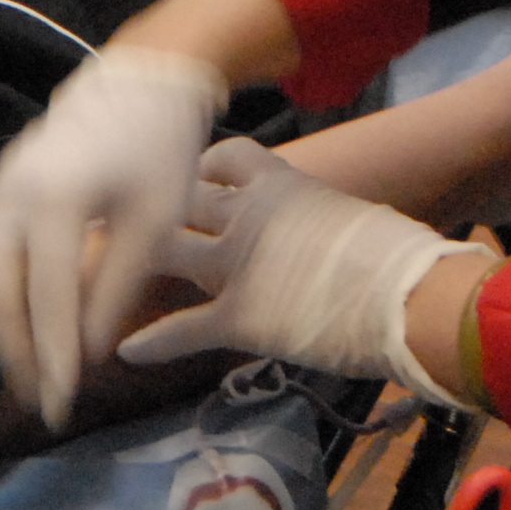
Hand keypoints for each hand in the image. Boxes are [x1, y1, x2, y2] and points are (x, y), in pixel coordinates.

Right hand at [0, 45, 227, 430]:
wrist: (139, 82)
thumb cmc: (159, 149)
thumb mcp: (154, 223)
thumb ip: (116, 289)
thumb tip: (86, 353)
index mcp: (54, 202)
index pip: (47, 298)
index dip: (52, 356)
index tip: (62, 402)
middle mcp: (11, 197)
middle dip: (16, 352)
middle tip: (40, 399)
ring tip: (29, 370)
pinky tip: (18, 324)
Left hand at [117, 140, 467, 399]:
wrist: (409, 295)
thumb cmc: (399, 257)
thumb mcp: (352, 217)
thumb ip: (320, 217)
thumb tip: (328, 226)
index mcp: (282, 183)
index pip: (226, 157)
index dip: (202, 168)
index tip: (189, 177)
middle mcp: (247, 216)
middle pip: (181, 202)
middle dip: (148, 209)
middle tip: (120, 218)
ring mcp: (236, 265)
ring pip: (166, 255)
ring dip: (133, 266)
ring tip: (101, 277)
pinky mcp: (238, 316)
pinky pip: (183, 328)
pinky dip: (152, 342)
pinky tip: (127, 352)